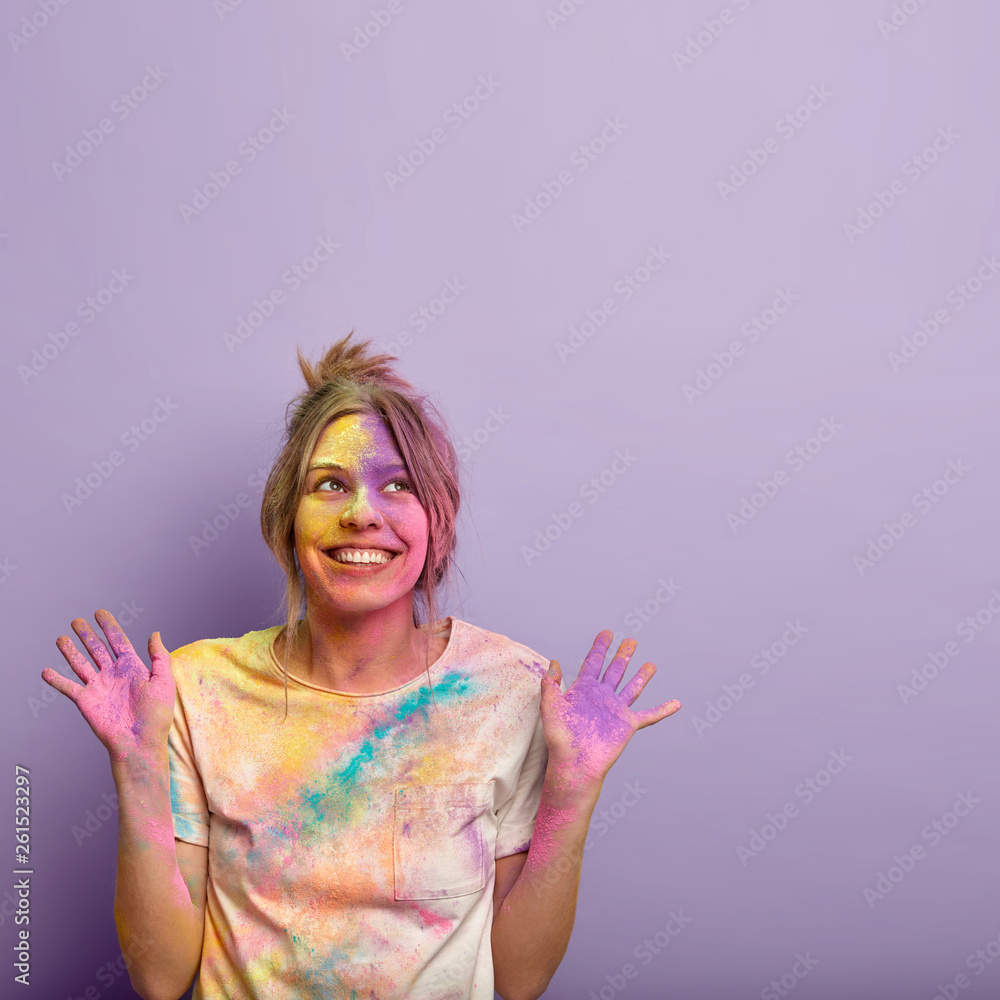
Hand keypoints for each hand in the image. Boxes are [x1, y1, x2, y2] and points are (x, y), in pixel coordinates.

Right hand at [42, 610, 174, 764]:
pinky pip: (68, 687)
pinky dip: (56, 680)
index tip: (100, 612)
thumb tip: (155, 633)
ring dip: (70, 651)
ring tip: (61, 638)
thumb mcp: (163, 682)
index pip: (118, 641)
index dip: (109, 626)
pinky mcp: (86, 701)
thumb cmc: (156, 716)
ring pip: (80, 664)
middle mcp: (113, 675)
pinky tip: (46, 671)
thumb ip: (159, 657)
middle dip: (87, 634)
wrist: (140, 743)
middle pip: (97, 649)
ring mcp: (98, 687)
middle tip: (76, 620)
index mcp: (132, 668)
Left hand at [539, 630, 679, 791]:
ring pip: (632, 688)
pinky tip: (676, 704)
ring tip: (651, 664)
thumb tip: (553, 662)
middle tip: (631, 640)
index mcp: (584, 690)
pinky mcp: (628, 724)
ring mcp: (616, 710)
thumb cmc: (559, 739)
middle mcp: (602, 697)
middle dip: (623, 655)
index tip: (606, 632)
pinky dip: (664, 709)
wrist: (574, 764)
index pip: (593, 662)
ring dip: (642, 676)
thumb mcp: (551, 707)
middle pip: (615, 670)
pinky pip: (650, 715)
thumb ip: (551, 684)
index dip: (600, 647)